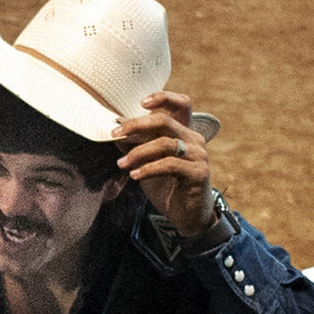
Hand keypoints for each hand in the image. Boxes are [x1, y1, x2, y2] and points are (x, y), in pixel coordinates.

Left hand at [113, 91, 214, 241]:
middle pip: (164, 121)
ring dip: (138, 152)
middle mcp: (194, 139)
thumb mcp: (147, 163)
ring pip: (164, 143)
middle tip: (115, 133)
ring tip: (121, 163)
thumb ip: (135, 145)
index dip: (163, 98)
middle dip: (136, 125)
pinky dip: (149, 169)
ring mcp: (198, 155)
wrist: (188, 216)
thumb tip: (115, 127)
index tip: (140, 103)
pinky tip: (135, 175)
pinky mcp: (198, 173)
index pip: (181, 104)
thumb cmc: (168, 186)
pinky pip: (169, 165)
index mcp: (185, 132)